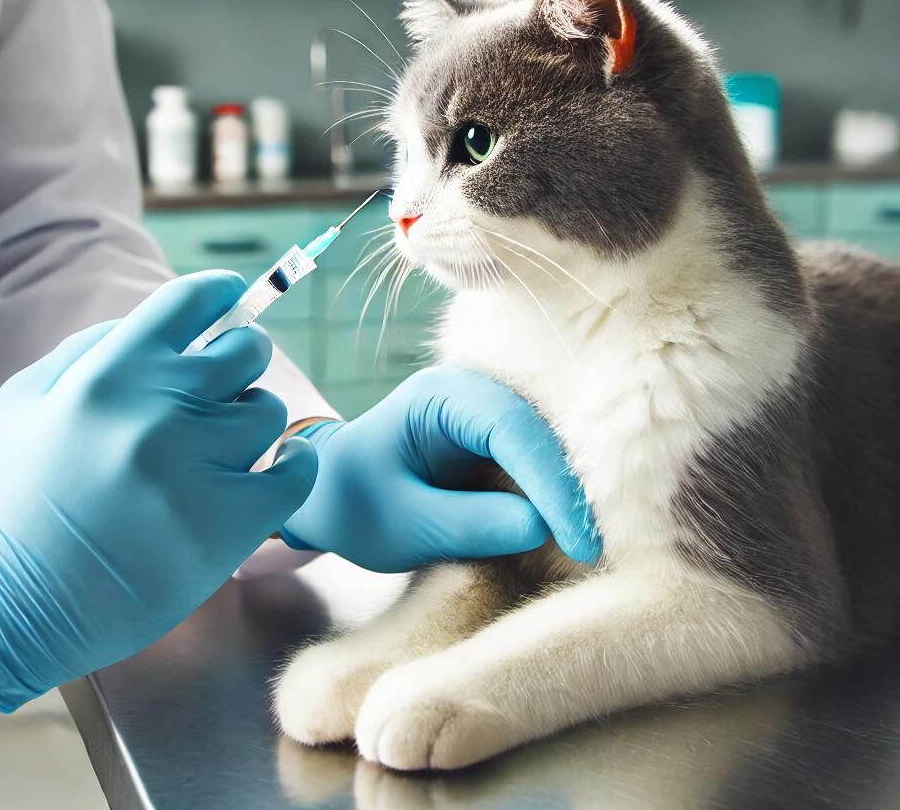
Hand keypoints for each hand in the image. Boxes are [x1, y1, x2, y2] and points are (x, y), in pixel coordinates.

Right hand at [0, 272, 316, 712]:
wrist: (9, 605)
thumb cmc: (19, 497)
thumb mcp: (30, 399)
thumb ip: (94, 347)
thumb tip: (169, 326)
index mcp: (109, 373)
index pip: (191, 300)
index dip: (220, 292)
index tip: (230, 298)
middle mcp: (157, 410)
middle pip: (246, 352)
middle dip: (241, 363)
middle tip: (225, 389)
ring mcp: (196, 466)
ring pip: (268, 411)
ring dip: (251, 424)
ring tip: (219, 451)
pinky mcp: (229, 523)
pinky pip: (296, 470)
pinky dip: (293, 466)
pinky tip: (274, 471)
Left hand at [281, 367, 599, 572]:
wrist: (332, 494)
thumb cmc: (354, 504)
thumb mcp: (401, 525)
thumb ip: (466, 523)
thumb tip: (541, 526)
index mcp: (441, 397)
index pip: (511, 429)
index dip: (553, 484)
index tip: (583, 542)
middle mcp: (474, 392)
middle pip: (544, 430)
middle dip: (578, 486)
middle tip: (610, 548)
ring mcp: (492, 414)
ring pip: (552, 445)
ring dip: (576, 492)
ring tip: (604, 546)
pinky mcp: (502, 441)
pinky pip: (542, 463)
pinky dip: (561, 497)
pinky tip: (580, 534)